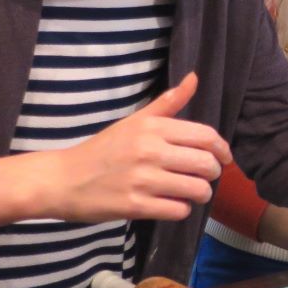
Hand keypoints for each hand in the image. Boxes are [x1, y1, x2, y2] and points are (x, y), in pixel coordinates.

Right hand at [34, 72, 230, 221]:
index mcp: (152, 127)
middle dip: (213, 174)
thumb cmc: (103, 149)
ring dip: (200, 194)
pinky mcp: (135, 206)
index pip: (206, 136)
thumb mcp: (134, 121)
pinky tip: (171, 203)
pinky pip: (178, 210)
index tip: (224, 159)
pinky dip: (181, 209)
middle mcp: (150, 150)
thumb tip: (194, 77)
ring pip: (197, 189)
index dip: (222, 150)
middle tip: (204, 177)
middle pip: (206, 164)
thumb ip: (167, 103)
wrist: (63, 179)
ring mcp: (142, 179)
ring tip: (191, 192)